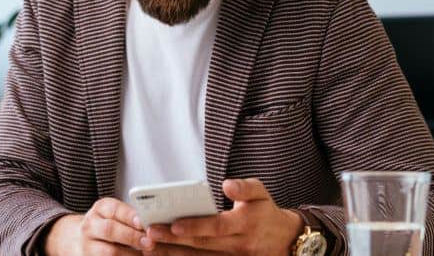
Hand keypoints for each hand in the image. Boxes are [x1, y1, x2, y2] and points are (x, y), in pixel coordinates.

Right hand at [44, 197, 155, 255]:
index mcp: (101, 209)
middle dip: (132, 237)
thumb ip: (132, 217)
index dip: (130, 217)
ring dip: (130, 254)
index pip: (115, 210)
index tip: (144, 223)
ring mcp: (88, 245)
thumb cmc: (110, 223)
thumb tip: (154, 223)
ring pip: (108, 252)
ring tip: (145, 255)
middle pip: (110, 230)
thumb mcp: (117, 214)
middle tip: (149, 242)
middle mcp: (91, 226)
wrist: (86, 240)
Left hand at [144, 178, 303, 255]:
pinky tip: (163, 254)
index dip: (196, 226)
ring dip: (173, 253)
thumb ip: (245, 188)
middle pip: (202, 244)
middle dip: (173, 240)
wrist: (285, 241)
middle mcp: (238, 244)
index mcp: (246, 223)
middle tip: (149, 233)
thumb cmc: (265, 212)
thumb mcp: (262, 194)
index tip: (174, 224)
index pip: (218, 226)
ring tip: (148, 245)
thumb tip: (227, 184)